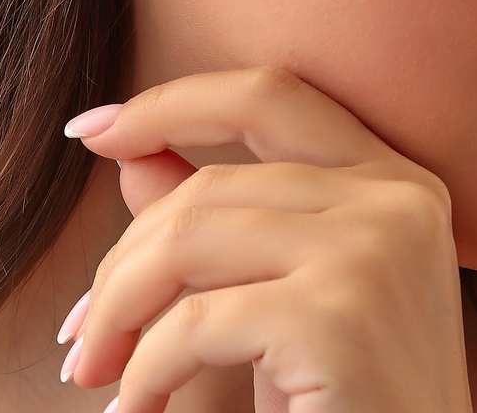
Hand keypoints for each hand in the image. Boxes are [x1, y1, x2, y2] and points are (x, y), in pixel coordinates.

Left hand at [59, 65, 473, 412]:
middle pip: (213, 184)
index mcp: (394, 179)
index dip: (173, 103)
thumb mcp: (279, 295)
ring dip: (116, 309)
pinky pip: (196, 321)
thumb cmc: (342, 400)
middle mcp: (397, 198)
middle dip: (123, 255)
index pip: (271, 95)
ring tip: (91, 368)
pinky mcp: (342, 316)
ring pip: (191, 237)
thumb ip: (219, 219)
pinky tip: (137, 410)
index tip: (93, 130)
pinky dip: (146, 369)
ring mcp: (376, 249)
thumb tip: (132, 155)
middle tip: (79, 331)